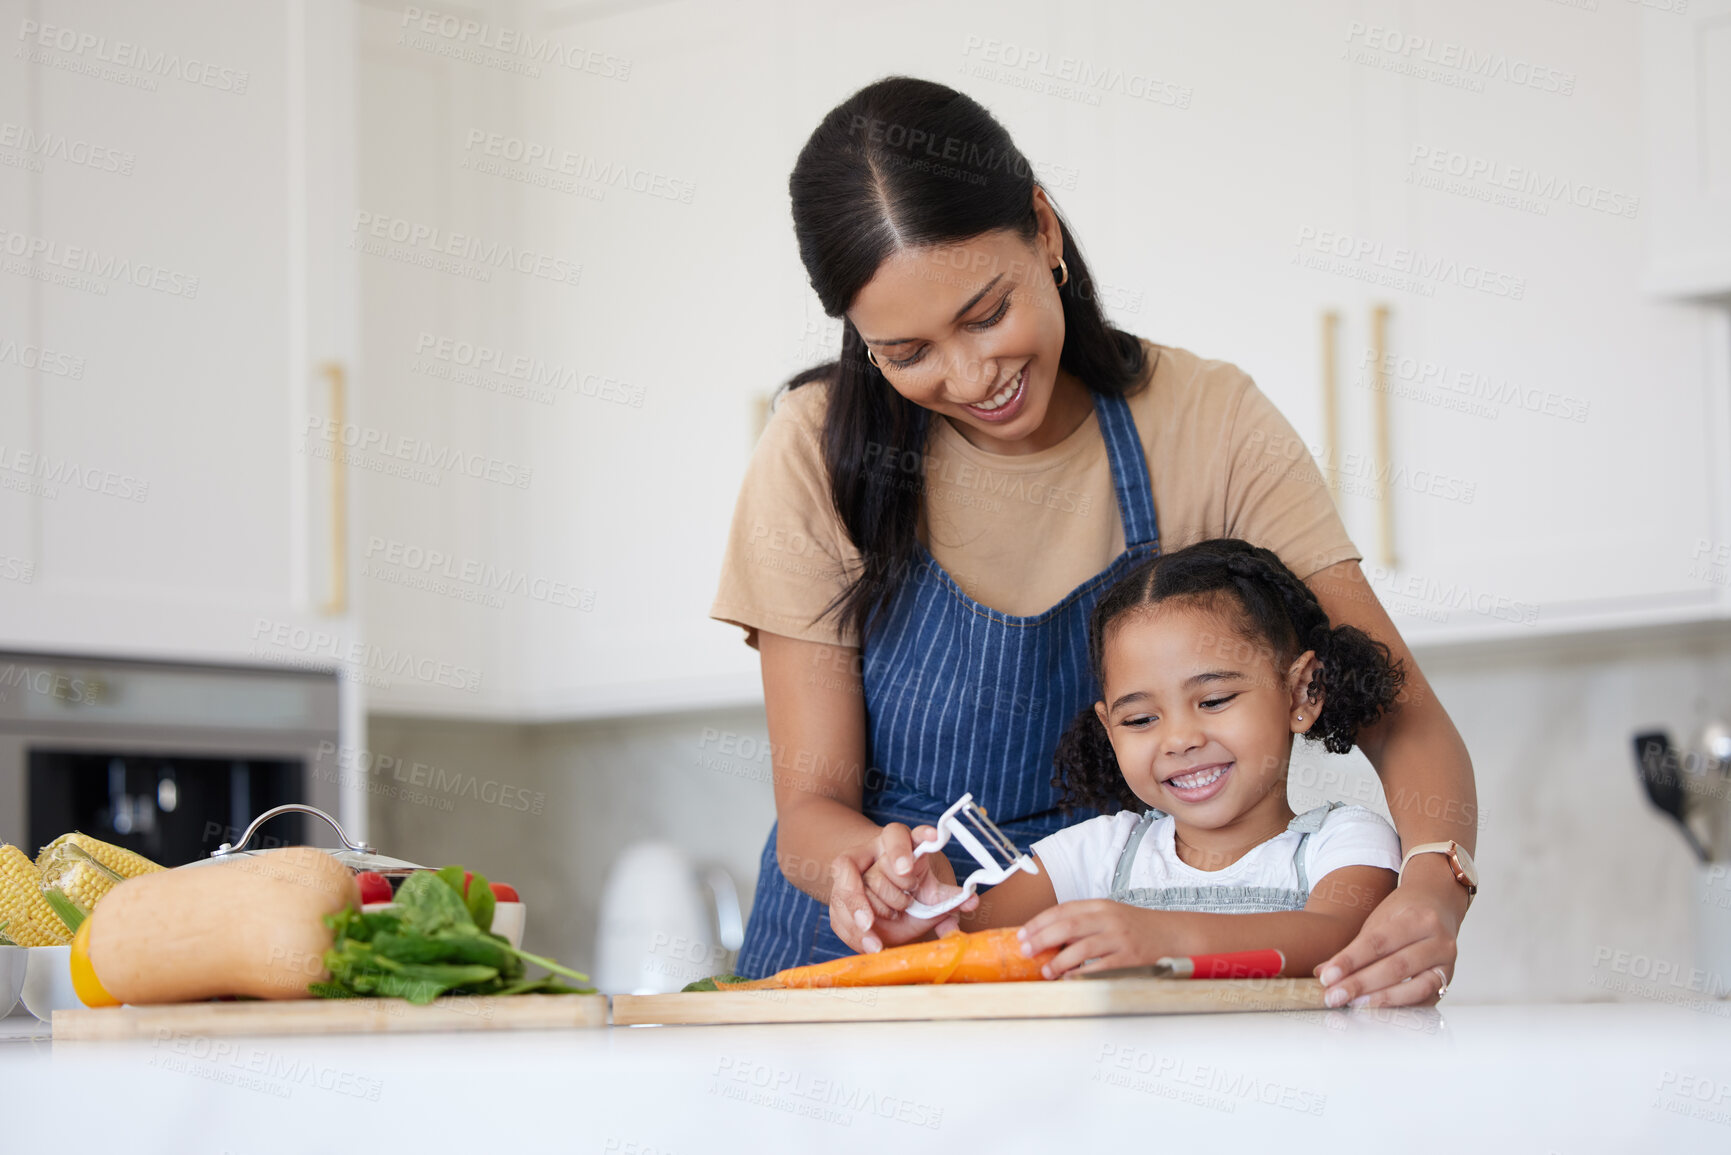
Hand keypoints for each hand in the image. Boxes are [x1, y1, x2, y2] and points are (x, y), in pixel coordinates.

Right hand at [827, 824, 976, 952]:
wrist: (886, 895)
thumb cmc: (915, 888)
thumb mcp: (934, 890)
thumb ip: (949, 898)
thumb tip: (971, 902)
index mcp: (900, 842)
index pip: (897, 837)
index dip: (901, 851)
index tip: (908, 866)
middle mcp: (872, 852)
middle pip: (878, 872)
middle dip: (894, 895)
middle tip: (908, 902)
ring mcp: (852, 870)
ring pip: (853, 891)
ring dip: (872, 914)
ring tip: (886, 926)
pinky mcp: (838, 890)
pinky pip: (839, 910)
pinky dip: (855, 931)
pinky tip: (871, 943)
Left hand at [1015, 900, 1170, 978]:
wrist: (1175, 935)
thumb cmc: (1137, 929)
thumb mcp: (1110, 917)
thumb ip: (1083, 924)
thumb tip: (1046, 939)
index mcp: (1101, 906)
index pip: (1063, 910)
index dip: (1039, 922)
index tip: (1022, 934)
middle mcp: (1110, 919)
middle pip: (1068, 926)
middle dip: (1042, 938)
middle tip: (1025, 950)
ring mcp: (1121, 939)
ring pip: (1082, 948)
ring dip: (1059, 961)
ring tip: (1046, 971)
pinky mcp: (1131, 960)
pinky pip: (1101, 969)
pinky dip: (1082, 975)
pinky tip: (1069, 980)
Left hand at [1314, 858, 1463, 1006]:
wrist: (1438, 904)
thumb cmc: (1404, 913)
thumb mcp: (1377, 920)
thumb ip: (1353, 948)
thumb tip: (1323, 973)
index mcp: (1417, 918)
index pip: (1377, 942)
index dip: (1349, 961)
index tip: (1327, 976)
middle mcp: (1438, 940)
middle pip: (1396, 966)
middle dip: (1361, 984)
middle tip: (1334, 996)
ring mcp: (1447, 962)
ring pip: (1416, 987)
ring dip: (1382, 999)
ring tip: (1354, 1005)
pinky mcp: (1449, 980)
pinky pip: (1426, 1000)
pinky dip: (1402, 1007)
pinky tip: (1380, 1010)